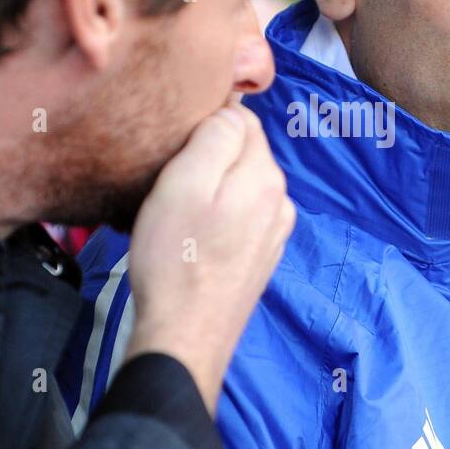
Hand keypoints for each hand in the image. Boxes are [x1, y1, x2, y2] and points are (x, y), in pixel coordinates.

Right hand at [125, 104, 294, 413]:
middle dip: (207, 160)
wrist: (183, 337)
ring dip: (210, 191)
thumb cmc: (175, 260)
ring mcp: (273, 234)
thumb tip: (232, 110)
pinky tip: (189, 240)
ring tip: (175, 216)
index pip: (242, 120)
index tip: (174, 153)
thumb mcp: (184, 182)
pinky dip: (214, 220)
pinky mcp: (259, 259)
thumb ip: (215, 136)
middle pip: (242, 155)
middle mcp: (281, 203)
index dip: (203, 127)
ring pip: (238, 188)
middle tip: (168, 186)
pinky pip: (237, 219)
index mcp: (267, 178)